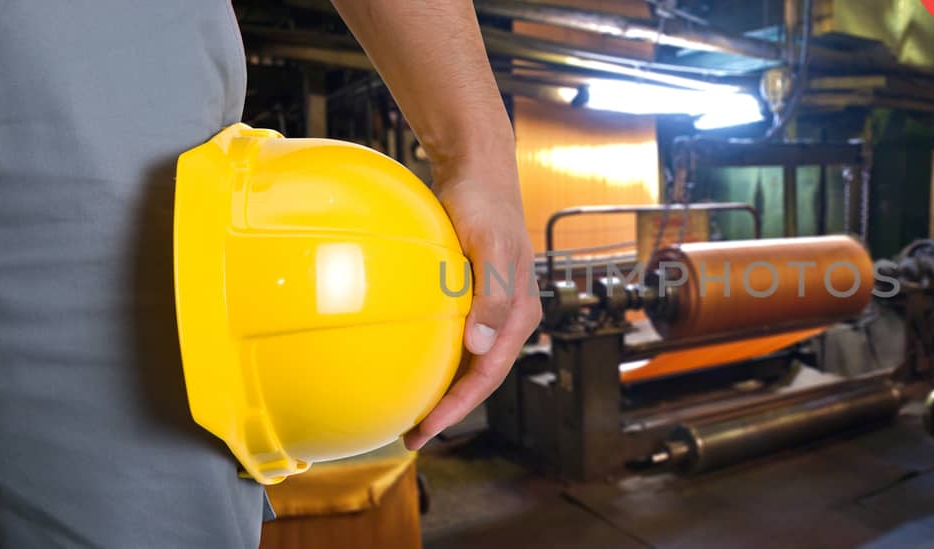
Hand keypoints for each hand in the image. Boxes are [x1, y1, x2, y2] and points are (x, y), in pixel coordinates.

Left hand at [403, 169, 541, 450]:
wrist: (479, 171)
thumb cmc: (485, 204)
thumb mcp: (490, 247)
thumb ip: (492, 297)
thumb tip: (480, 348)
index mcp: (520, 314)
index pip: (488, 374)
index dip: (458, 406)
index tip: (427, 428)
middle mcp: (510, 319)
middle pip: (480, 377)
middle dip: (449, 410)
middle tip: (413, 435)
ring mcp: (494, 310)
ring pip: (470, 362)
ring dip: (445, 389)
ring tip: (413, 412)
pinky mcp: (476, 297)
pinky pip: (458, 339)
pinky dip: (440, 359)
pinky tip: (415, 364)